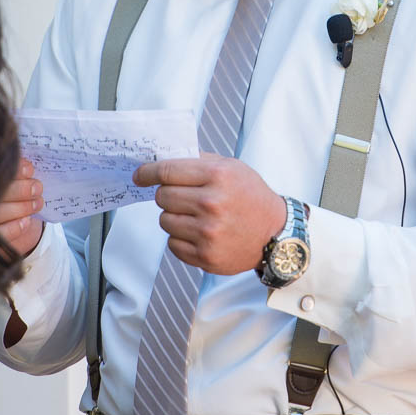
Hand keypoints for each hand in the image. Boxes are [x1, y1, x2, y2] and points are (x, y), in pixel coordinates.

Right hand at [0, 156, 45, 256]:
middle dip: (22, 190)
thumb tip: (27, 164)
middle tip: (37, 188)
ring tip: (38, 203)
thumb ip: (13, 170)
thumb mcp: (9, 177)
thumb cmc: (8, 192)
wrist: (6, 220)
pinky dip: (16, 227)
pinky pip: (1, 234)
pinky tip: (26, 221)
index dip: (13, 171)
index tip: (29, 170)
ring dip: (23, 207)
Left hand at [133, 154, 286, 274]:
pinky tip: (200, 233)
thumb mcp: (232, 167)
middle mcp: (211, 204)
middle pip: (162, 196)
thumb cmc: (252, 197)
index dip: (147, 173)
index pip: (167, 171)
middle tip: (182, 197)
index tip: (140, 175)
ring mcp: (208, 232)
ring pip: (165, 221)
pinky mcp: (205, 256)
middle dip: (167, 195)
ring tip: (196, 217)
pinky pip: (173, 244)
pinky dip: (181, 239)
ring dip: (174, 218)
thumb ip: (199, 161)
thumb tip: (163, 159)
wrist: (276, 233)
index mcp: (217, 176)